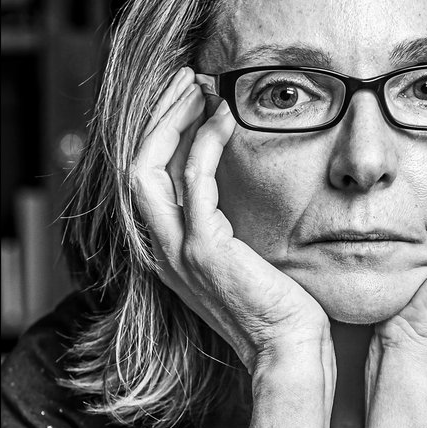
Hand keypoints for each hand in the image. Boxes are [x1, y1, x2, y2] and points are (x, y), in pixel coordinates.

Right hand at [130, 66, 331, 372]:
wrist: (290, 350)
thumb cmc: (281, 308)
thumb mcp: (247, 260)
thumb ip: (233, 225)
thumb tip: (247, 183)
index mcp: (172, 252)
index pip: (148, 179)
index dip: (161, 133)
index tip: (190, 98)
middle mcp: (164, 251)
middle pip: (136, 166)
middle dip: (159, 116)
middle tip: (189, 77)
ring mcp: (179, 252)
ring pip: (149, 167)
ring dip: (173, 119)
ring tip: (202, 84)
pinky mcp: (204, 251)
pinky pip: (193, 180)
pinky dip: (205, 141)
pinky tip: (228, 117)